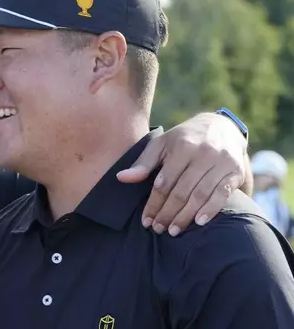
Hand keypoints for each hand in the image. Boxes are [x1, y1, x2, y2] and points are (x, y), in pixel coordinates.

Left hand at [117, 113, 247, 235]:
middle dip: (168, 213)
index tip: (146, 221)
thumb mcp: (162, 144)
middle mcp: (203, 153)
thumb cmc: (184, 139)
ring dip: (186, 216)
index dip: (153, 203)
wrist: (222, 126)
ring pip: (200, 194)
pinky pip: (222, 194)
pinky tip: (199, 222)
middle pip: (181, 191)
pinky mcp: (235, 172)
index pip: (164, 182)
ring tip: (174, 230)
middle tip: (158, 229)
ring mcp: (221, 162)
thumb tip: (121, 178)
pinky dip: (210, 210)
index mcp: (181, 147)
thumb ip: (143, 163)